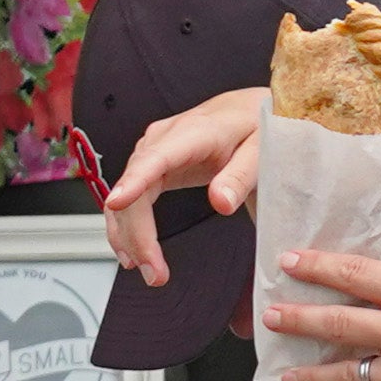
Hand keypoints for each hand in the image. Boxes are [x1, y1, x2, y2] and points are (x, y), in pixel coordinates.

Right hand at [99, 85, 272, 288]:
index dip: (133, 181)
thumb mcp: (263, 149)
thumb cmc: (259, 125)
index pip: (155, 158)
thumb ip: (241, 176)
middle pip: (135, 188)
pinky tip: (133, 251)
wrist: (251, 109)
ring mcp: (153, 151)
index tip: (118, 203)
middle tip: (154, 271)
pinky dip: (129, 226)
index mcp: (194, 132)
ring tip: (146, 270)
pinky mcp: (153, 165)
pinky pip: (131, 198)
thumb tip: (221, 203)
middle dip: (138, 233)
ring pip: (126, 197)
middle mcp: (163, 139)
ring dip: (129, 235)